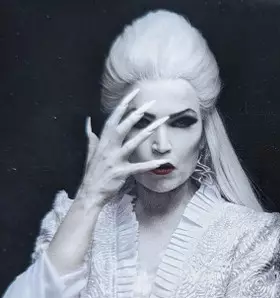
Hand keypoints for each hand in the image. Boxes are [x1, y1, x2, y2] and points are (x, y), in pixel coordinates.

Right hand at [76, 87, 168, 206]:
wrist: (90, 193)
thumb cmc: (92, 174)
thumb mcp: (89, 152)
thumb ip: (90, 137)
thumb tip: (87, 122)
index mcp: (102, 141)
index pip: (113, 118)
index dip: (123, 105)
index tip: (134, 93)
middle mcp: (108, 148)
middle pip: (123, 126)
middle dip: (136, 113)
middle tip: (150, 103)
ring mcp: (114, 160)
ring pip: (132, 143)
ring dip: (146, 133)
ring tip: (159, 124)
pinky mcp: (121, 172)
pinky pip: (137, 167)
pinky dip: (149, 165)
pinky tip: (161, 162)